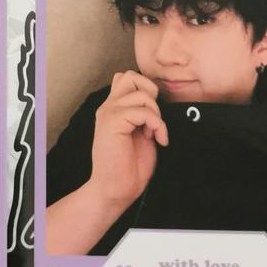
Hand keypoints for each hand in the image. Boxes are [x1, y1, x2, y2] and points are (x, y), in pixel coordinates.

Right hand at [87, 71, 167, 211]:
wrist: (114, 190)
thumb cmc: (128, 168)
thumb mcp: (140, 134)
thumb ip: (142, 116)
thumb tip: (157, 102)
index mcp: (114, 109)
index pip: (126, 79)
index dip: (144, 89)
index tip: (151, 115)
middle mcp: (109, 107)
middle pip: (130, 76)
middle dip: (149, 92)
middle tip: (153, 117)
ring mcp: (109, 113)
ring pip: (140, 93)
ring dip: (155, 114)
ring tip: (153, 133)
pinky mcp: (112, 122)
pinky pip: (143, 111)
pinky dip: (156, 125)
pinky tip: (156, 140)